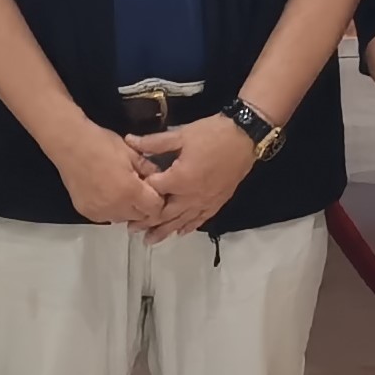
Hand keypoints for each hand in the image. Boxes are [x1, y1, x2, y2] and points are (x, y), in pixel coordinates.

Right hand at [54, 129, 170, 229]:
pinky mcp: (86, 212)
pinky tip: (107, 194)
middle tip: (140, 190)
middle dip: (144, 206)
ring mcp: (99, 212)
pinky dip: (111, 209)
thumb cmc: (101, 143)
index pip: (155, 208)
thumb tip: (160, 179)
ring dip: (128, 209)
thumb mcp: (130, 152)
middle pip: (140, 217)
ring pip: (123, 218)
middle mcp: (116, 207)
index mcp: (130, 191)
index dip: (159, 200)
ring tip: (122, 192)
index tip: (156, 191)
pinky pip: (106, 216)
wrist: (69, 144)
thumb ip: (148, 169)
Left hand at [135, 112, 258, 232]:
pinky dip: (188, 227)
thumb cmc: (212, 134)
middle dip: (148, 222)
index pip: (153, 191)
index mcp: (180, 179)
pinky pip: (200, 219)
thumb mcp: (181, 135)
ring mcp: (205, 201)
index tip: (129, 195)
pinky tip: (180, 232)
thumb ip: (154, 142)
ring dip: (165, 231)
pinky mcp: (217, 202)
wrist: (245, 137)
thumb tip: (129, 141)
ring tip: (150, 241)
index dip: (140, 193)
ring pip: (181, 221)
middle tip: (132, 229)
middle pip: (165, 214)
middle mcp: (191, 196)